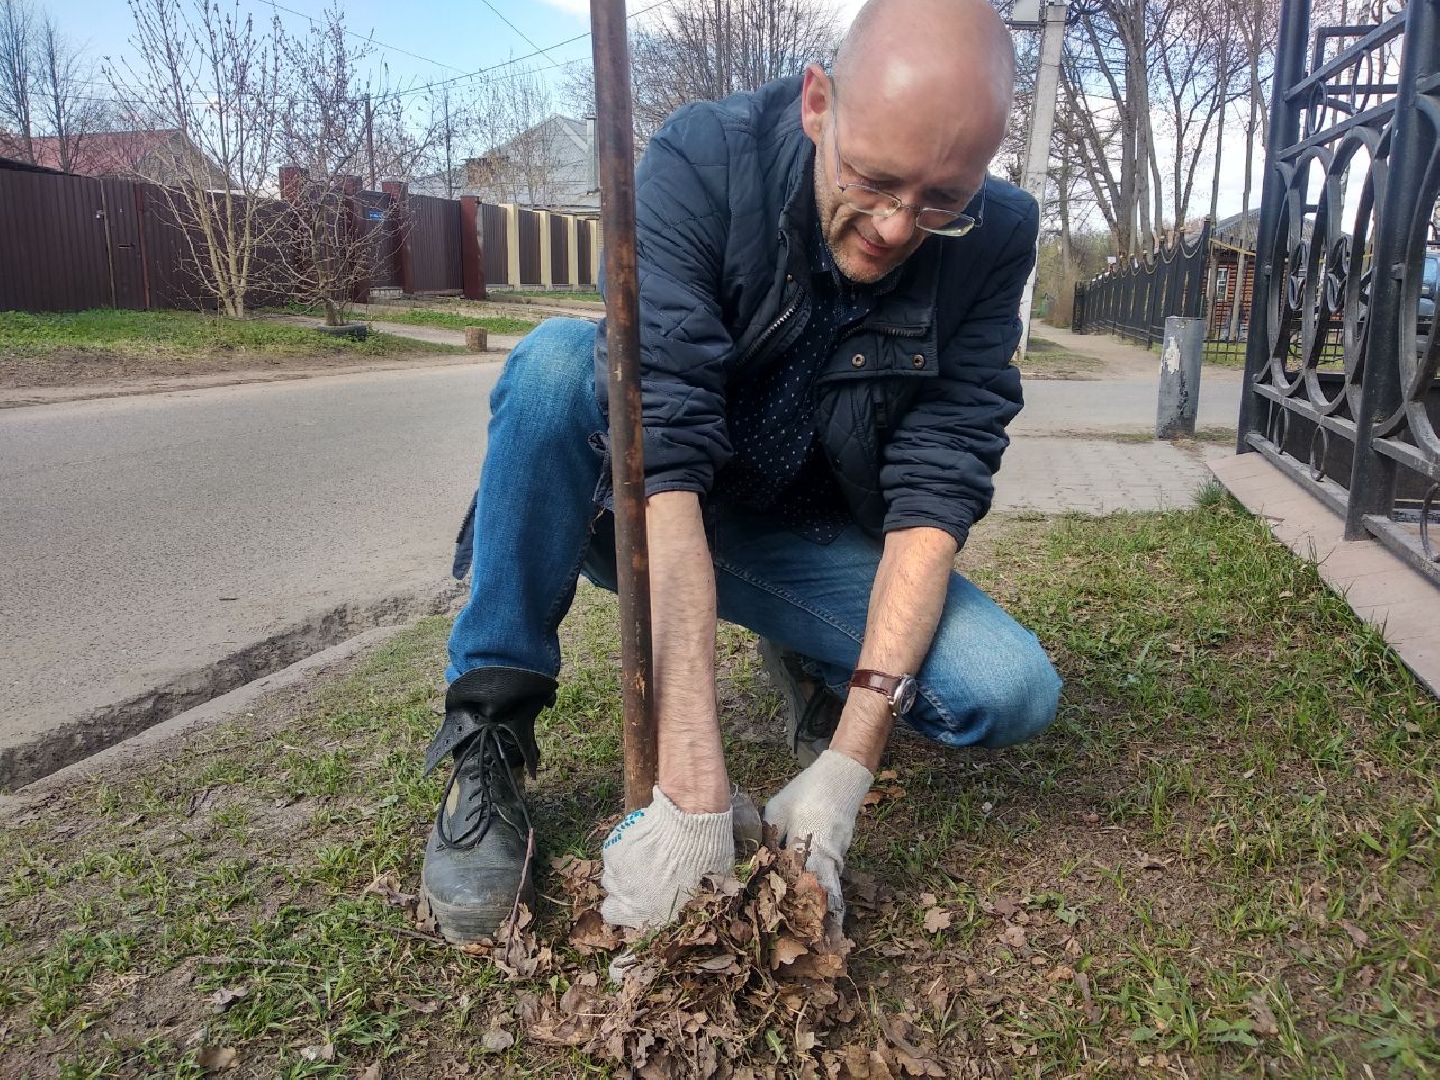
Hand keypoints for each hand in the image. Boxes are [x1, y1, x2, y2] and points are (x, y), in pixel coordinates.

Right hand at [600, 786, 733, 928]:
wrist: (688, 819)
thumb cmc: (705, 851)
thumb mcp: (713, 880)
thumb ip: (702, 893)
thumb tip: (716, 892)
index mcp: (653, 913)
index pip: (624, 922)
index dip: (630, 912)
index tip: (641, 901)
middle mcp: (630, 899)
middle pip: (613, 901)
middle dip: (624, 892)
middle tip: (641, 877)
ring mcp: (617, 875)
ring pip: (610, 877)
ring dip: (622, 871)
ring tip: (642, 856)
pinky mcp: (612, 851)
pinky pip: (611, 856)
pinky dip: (621, 850)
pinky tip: (639, 841)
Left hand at [762, 749, 873, 930]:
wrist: (844, 776)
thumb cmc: (807, 791)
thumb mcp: (779, 809)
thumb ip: (769, 837)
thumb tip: (754, 862)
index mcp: (812, 846)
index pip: (808, 888)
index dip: (805, 914)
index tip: (803, 938)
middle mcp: (829, 858)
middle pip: (827, 899)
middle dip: (824, 926)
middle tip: (819, 953)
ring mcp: (839, 857)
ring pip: (831, 892)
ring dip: (826, 915)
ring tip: (821, 944)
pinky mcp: (841, 854)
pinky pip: (833, 880)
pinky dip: (827, 897)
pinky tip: (819, 911)